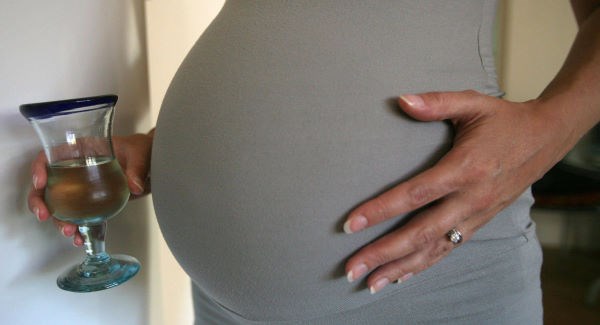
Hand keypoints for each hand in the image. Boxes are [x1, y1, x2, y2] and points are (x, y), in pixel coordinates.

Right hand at [27, 132, 153, 245]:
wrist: (152, 163)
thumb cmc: (140, 149)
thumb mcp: (139, 153)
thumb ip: (137, 168)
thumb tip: (134, 186)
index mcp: (82, 150)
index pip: (51, 156)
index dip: (40, 168)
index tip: (40, 183)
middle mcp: (76, 168)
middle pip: (48, 184)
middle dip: (41, 202)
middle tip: (45, 216)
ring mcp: (82, 187)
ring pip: (60, 204)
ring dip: (59, 220)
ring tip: (69, 232)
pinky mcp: (93, 202)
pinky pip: (80, 216)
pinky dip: (79, 228)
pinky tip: (80, 238)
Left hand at [343, 90, 572, 293]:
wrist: (546, 139)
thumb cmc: (504, 120)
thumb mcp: (473, 103)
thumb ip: (436, 102)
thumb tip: (401, 100)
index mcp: (465, 169)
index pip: (415, 195)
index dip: (381, 210)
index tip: (351, 224)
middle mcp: (470, 199)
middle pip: (420, 233)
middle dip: (383, 253)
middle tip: (351, 269)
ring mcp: (476, 216)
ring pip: (434, 250)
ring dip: (400, 268)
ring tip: (371, 283)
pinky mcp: (479, 223)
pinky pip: (449, 250)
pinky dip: (424, 266)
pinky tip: (401, 277)